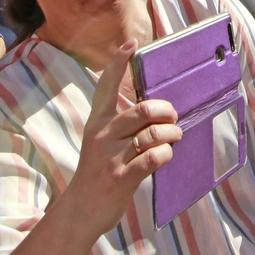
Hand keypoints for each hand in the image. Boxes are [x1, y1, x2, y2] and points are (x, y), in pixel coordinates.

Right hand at [60, 40, 179, 238]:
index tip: (131, 43)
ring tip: (174, 137)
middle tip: (173, 118)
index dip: (118, 62)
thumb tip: (153, 109)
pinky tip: (165, 156)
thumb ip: (119, 125)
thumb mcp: (100, 142)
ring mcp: (111, 156)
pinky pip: (154, 157)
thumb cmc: (97, 173)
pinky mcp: (122, 177)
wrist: (80, 211)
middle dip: (167, 111)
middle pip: (143, 109)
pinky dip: (166, 153)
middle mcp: (103, 135)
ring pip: (153, 132)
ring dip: (172, 134)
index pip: (106, 85)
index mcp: (97, 122)